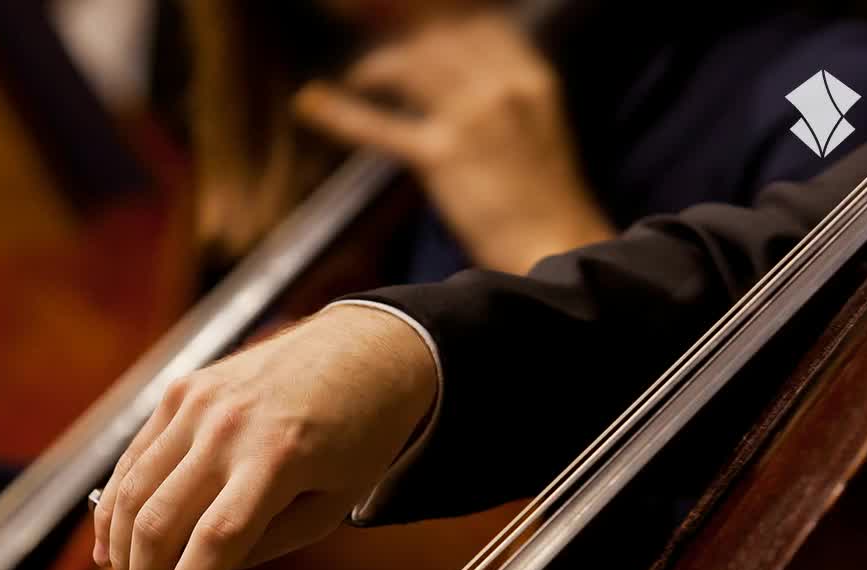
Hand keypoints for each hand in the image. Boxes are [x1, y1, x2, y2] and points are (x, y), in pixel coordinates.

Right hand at [92, 304, 435, 569]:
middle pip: (158, 521)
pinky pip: (135, 456)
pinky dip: (117, 502)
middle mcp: (227, 427)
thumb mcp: (332, 505)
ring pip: (132, 490)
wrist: (365, 350)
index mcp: (276, 459)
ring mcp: (197, 403)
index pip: (213, 541)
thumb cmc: (360, 432)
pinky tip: (115, 537)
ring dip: (122, 548)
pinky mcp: (182, 390)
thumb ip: (267, 543)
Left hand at [293, 11, 614, 271]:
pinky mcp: (442, 157)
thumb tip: (460, 84)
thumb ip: (504, 98)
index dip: (439, 26)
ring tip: (361, 79)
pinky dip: (340, 112)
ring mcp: (473, 119)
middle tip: (379, 51)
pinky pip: (380, 125)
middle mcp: (503, 88)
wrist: (556, 247)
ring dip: (378, 67)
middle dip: (404, 40)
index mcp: (531, 79)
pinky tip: (310, 100)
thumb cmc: (544, 201)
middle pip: (438, 39)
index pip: (477, 27)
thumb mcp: (538, 131)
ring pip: (410, 66)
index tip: (416, 30)